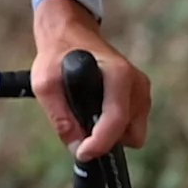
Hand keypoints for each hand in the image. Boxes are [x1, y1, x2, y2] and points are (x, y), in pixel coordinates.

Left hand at [34, 4, 151, 160]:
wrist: (70, 33)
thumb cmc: (57, 56)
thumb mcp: (45, 84)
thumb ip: (60, 117)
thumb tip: (76, 148)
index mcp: (119, 75)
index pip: (116, 119)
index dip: (100, 143)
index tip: (82, 154)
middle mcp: (137, 84)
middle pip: (130, 134)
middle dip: (106, 139)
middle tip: (79, 129)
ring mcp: (142, 91)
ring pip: (133, 133)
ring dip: (110, 134)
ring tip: (85, 115)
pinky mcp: (140, 97)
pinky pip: (131, 126)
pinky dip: (114, 127)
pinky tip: (95, 112)